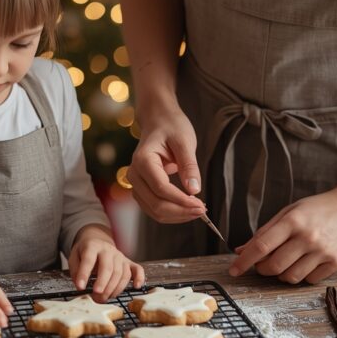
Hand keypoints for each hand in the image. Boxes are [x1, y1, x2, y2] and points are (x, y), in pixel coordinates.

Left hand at [68, 228, 145, 300]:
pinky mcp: (128, 262)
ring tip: (104, 298)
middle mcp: (108, 250)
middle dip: (103, 284)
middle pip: (108, 267)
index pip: (89, 259)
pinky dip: (139, 278)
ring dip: (114, 288)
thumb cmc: (85, 252)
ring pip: (121, 273)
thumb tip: (80, 285)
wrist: (97, 241)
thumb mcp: (74, 257)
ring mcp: (120, 256)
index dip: (84, 274)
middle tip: (96, 296)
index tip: (80, 287)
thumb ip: (76, 270)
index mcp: (93, 246)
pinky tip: (136, 286)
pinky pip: (137, 269)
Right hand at [127, 103, 205, 222]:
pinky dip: (171, 213)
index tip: (201, 205)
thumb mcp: (184, 142)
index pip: (161, 188)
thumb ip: (189, 166)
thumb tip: (194, 190)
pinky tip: (187, 208)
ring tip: (197, 210)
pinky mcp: (141, 189)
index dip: (181, 200)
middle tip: (203, 210)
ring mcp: (136, 183)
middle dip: (180, 211)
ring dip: (176, 216)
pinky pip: (154, 208)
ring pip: (154, 210)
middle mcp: (134, 174)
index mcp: (143, 160)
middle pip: (155, 204)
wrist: (158, 122)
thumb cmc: (171, 127)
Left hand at [228, 183, 336, 283]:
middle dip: (261, 269)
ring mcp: (323, 252)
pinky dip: (301, 275)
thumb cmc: (318, 208)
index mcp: (293, 221)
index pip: (261, 246)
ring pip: (290, 277)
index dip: (244, 261)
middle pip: (274, 266)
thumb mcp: (289, 212)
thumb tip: (242, 250)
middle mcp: (308, 237)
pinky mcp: (336, 263)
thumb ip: (265, 231)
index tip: (233, 270)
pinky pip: (309, 279)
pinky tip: (304, 262)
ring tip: (284, 261)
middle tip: (261, 264)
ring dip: (280, 274)